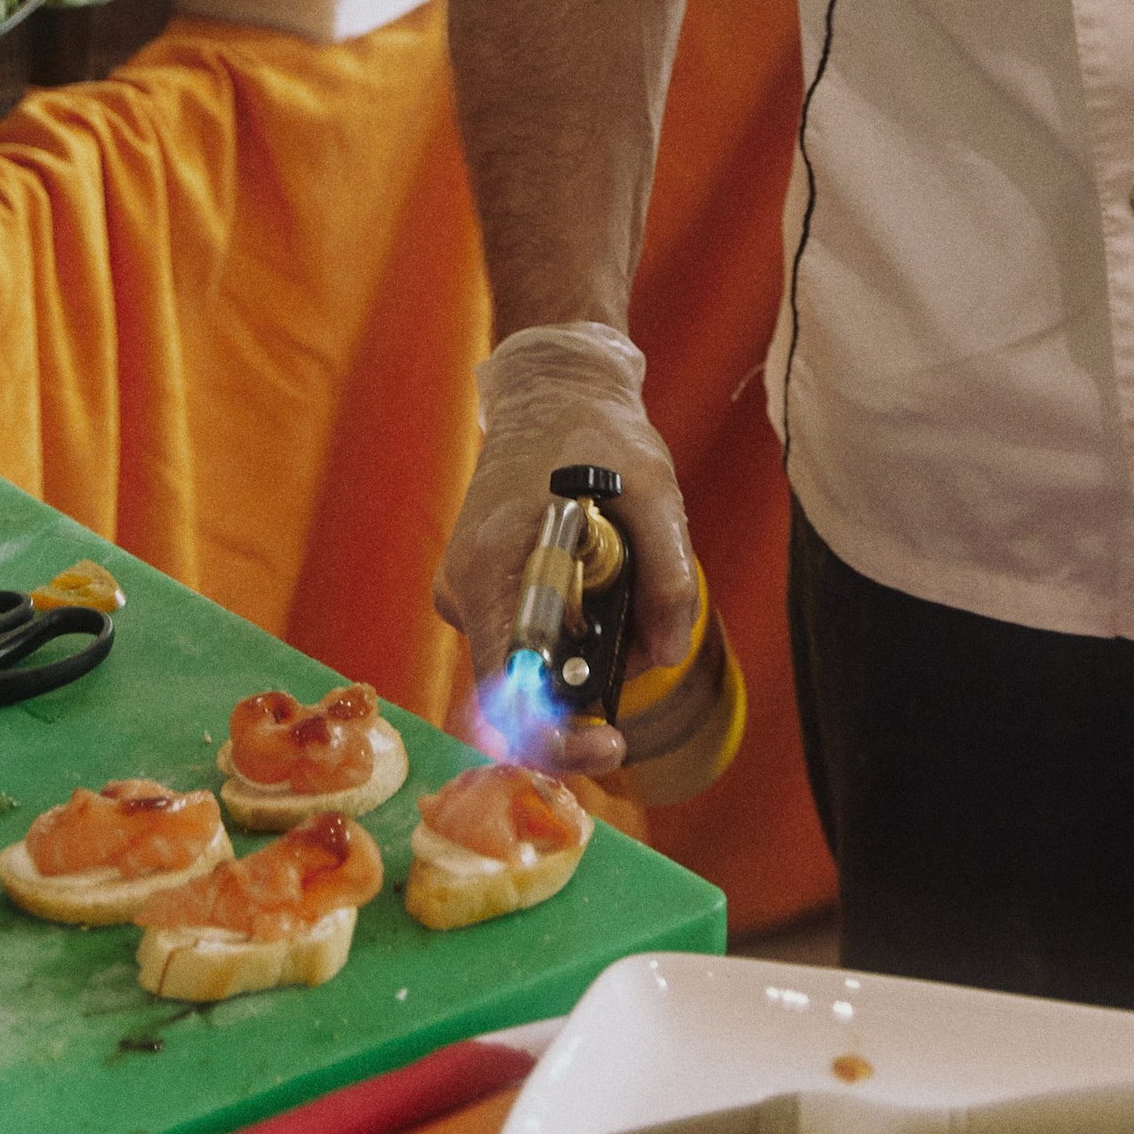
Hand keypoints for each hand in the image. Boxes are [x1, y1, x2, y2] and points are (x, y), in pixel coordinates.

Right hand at [431, 322, 696, 766]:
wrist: (551, 390)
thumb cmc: (596, 435)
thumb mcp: (655, 493)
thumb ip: (669, 577)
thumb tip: (668, 655)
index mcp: (492, 567)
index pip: (506, 690)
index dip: (554, 736)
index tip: (610, 743)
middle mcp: (464, 589)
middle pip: (518, 689)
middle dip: (587, 687)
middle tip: (640, 638)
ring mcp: (466, 591)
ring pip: (526, 665)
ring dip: (583, 652)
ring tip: (620, 581)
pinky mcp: (479, 590)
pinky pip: (523, 638)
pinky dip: (569, 632)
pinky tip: (597, 582)